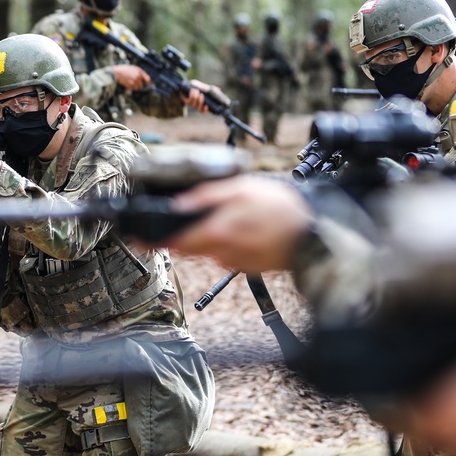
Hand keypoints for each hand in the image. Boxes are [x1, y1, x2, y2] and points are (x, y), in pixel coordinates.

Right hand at [112, 64, 151, 90]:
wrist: (117, 72)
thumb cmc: (124, 69)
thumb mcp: (134, 68)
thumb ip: (140, 73)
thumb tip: (145, 79)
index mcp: (140, 71)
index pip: (147, 79)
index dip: (147, 82)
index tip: (147, 84)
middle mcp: (138, 76)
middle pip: (141, 85)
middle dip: (138, 84)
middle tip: (134, 82)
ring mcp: (134, 81)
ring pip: (137, 88)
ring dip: (134, 87)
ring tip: (130, 83)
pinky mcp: (130, 85)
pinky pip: (132, 89)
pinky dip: (130, 87)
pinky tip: (127, 84)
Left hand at [162, 176, 312, 271]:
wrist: (316, 233)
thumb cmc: (280, 207)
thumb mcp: (241, 189)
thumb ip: (206, 196)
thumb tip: (178, 204)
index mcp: (217, 233)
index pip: (176, 242)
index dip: (155, 242)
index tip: (139, 241)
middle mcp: (223, 253)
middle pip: (190, 248)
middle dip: (183, 236)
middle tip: (190, 220)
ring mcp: (236, 262)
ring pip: (209, 251)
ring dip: (208, 238)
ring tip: (229, 219)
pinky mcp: (248, 266)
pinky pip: (228, 255)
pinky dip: (228, 244)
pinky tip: (243, 230)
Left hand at [184, 80, 214, 113]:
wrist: (185, 86)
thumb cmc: (195, 87)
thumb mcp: (203, 87)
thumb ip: (210, 88)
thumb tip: (218, 89)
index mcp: (201, 104)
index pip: (204, 111)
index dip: (205, 110)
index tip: (207, 105)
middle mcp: (196, 105)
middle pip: (199, 109)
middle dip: (201, 102)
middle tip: (202, 95)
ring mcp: (191, 104)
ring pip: (194, 104)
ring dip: (195, 97)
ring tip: (196, 90)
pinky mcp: (186, 101)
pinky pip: (189, 100)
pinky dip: (191, 95)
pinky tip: (193, 90)